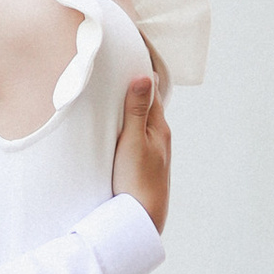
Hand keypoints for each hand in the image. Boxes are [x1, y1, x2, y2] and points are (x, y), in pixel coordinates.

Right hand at [112, 73, 170, 234]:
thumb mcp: (133, 142)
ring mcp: (153, 151)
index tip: (127, 54)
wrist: (142, 219)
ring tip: (114, 93)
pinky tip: (116, 128)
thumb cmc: (137, 181)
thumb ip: (136, 110)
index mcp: (159, 127)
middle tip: (117, 68)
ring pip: (141, 121)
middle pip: (147, 104)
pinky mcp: (143, 164)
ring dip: (130, 107)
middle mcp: (159, 137)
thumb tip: (144, 75)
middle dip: (134, 87)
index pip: (151, 89)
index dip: (139, 72)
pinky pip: (136, 136)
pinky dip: (128, 125)